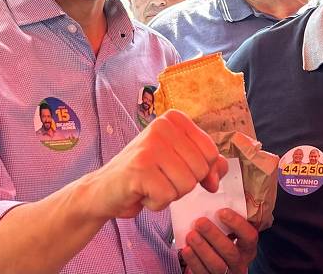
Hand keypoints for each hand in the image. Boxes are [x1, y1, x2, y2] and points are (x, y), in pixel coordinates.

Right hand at [88, 109, 227, 219]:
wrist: (104, 190)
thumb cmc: (146, 174)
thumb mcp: (180, 162)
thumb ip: (207, 164)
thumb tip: (218, 175)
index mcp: (174, 119)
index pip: (210, 152)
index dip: (200, 170)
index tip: (177, 169)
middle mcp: (162, 126)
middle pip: (200, 169)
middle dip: (183, 184)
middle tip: (159, 178)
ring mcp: (150, 145)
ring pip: (187, 184)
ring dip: (170, 194)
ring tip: (150, 184)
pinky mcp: (140, 168)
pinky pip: (168, 196)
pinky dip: (156, 203)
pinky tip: (141, 193)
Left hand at [181, 208, 257, 273]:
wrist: (214, 265)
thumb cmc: (221, 242)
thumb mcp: (228, 232)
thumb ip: (224, 220)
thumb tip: (213, 191)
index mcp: (247, 247)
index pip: (249, 236)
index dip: (237, 224)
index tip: (222, 211)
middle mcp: (240, 262)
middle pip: (230, 252)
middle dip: (214, 235)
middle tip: (200, 221)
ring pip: (217, 265)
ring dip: (202, 249)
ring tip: (191, 235)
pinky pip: (203, 273)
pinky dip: (193, 261)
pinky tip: (186, 249)